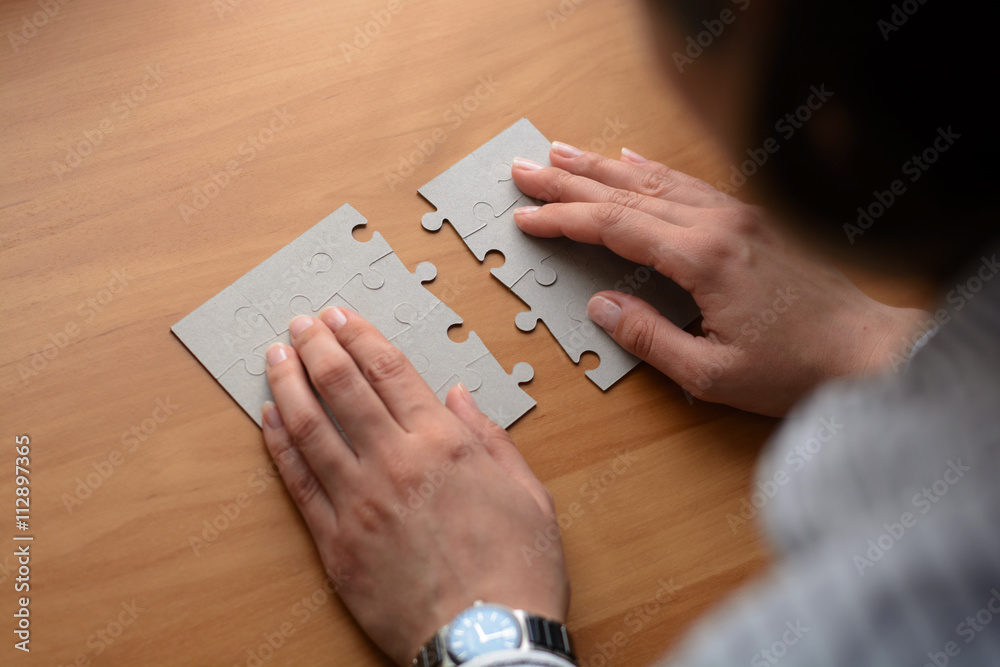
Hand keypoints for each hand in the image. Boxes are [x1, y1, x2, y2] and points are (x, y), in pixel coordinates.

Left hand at [260, 309, 568, 664]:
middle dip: (317, 347)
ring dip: (288, 384)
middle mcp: (395, 463)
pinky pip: (298, 484)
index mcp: (444, 445)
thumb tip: (458, 395)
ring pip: (310, 428)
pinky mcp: (336, 544)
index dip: (360, 337)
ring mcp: (359, 503)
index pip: (389, 372)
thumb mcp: (528, 494)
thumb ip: (490, 439)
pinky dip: (279, 446)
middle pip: (342, 388)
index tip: (340, 316)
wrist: (488, 643)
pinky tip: (268, 419)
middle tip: (301, 322)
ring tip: (274, 355)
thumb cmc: (517, 572)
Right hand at [511, 143, 928, 416]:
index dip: (564, 220)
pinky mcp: (752, 220)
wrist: (866, 350)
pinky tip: (630, 158)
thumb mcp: (711, 374)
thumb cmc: (793, 369)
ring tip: (562, 154)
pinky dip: (653, 170)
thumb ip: (650, 339)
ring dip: (603, 166)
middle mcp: (718, 225)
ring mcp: (738, 216)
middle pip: (627, 192)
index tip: (526, 217)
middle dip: (569, 182)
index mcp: (703, 259)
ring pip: (655, 180)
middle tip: (525, 170)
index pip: (616, 227)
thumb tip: (601, 307)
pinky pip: (690, 184)